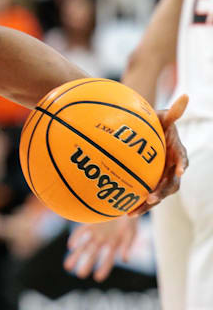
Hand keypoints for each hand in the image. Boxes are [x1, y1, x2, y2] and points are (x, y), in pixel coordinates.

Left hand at [64, 216, 137, 280]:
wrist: (125, 200)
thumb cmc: (130, 217)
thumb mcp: (132, 232)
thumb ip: (127, 245)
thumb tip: (124, 260)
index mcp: (115, 244)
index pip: (108, 260)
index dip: (104, 269)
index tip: (98, 278)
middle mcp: (104, 240)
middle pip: (93, 255)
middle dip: (86, 265)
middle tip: (79, 275)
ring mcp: (96, 232)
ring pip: (84, 246)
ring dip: (76, 256)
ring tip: (67, 267)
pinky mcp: (91, 222)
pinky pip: (81, 231)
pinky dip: (76, 238)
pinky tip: (70, 246)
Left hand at [132, 94, 187, 214]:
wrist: (146, 136)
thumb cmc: (156, 124)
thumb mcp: (163, 117)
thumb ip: (173, 111)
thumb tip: (185, 96)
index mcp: (177, 154)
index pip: (182, 160)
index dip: (182, 166)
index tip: (180, 171)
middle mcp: (171, 169)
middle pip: (170, 185)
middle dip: (162, 193)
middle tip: (151, 197)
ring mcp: (160, 179)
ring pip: (157, 195)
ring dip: (147, 205)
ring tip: (133, 212)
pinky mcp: (149, 185)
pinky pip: (144, 197)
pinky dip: (136, 205)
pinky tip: (123, 212)